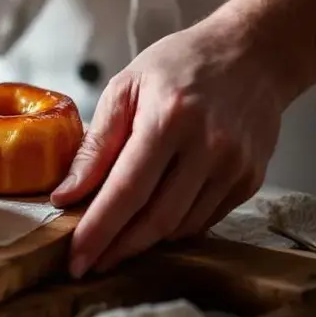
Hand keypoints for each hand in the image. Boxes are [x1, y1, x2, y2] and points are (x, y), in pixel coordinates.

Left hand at [51, 19, 285, 276]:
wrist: (251, 53)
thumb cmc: (180, 64)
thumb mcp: (124, 88)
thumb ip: (95, 145)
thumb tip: (66, 194)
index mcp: (169, 119)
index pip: (126, 190)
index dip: (98, 230)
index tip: (75, 258)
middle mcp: (209, 146)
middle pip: (156, 218)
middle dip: (117, 248)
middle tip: (88, 263)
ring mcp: (235, 166)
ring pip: (181, 226)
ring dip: (143, 241)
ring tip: (113, 243)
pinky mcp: (250, 179)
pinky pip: (204, 219)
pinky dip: (172, 227)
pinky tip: (150, 222)